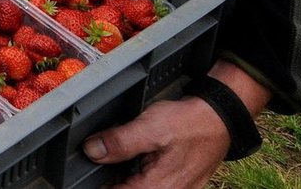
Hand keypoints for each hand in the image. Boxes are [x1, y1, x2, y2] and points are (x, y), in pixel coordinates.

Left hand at [82, 61, 270, 187]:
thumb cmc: (189, 122)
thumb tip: (91, 151)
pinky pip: (146, 184)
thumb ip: (120, 142)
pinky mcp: (174, 186)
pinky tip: (130, 160)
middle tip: (98, 159)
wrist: (219, 119)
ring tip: (114, 158)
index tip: (80, 175)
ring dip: (120, 176)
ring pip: (133, 187)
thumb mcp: (151, 127)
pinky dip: (133, 174)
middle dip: (108, 178)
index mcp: (155, 188)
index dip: (95, 184)